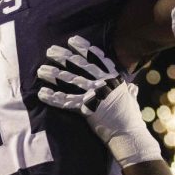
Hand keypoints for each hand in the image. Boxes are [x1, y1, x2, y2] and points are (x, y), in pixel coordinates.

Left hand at [37, 35, 161, 167]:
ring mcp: (94, 94)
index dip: (83, 48)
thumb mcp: (131, 100)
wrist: (128, 133)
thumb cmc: (131, 119)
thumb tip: (132, 87)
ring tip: (41, 70)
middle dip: (63, 56)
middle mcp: (103, 83)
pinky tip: (42, 93)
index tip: (72, 40)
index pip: (97, 58)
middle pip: (79, 65)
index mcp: (113, 78)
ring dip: (53, 74)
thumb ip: (129, 91)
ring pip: (70, 80)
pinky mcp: (86, 108)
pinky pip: (66, 101)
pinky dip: (53, 97)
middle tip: (50, 50)